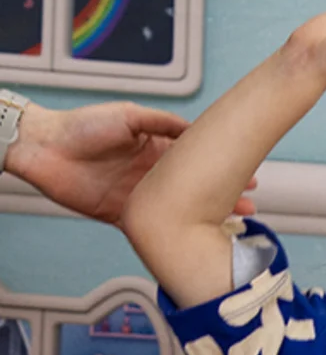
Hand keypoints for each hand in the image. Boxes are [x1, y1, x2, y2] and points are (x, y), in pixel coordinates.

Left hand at [6, 100, 257, 224]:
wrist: (44, 149)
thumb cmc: (81, 126)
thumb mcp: (129, 116)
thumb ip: (163, 123)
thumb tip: (196, 131)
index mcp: (156, 150)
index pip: (198, 163)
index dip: (223, 170)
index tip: (249, 177)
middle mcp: (152, 175)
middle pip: (197, 190)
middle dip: (225, 198)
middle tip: (250, 206)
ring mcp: (141, 197)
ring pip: (184, 212)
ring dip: (208, 218)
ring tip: (234, 224)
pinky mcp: (126, 215)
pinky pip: (158, 229)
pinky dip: (178, 235)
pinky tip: (197, 238)